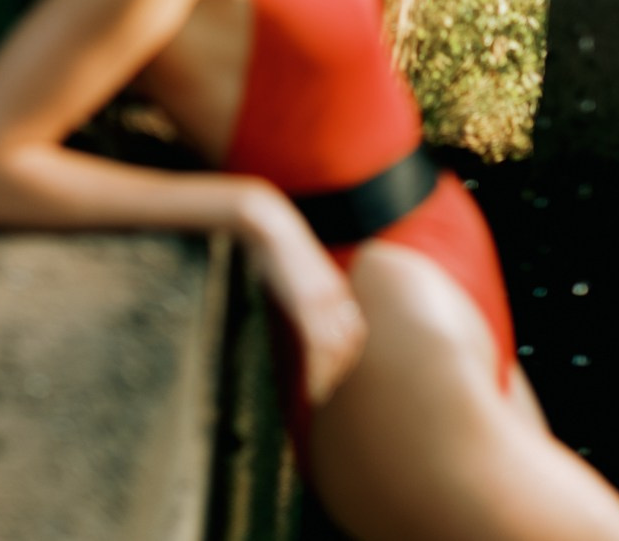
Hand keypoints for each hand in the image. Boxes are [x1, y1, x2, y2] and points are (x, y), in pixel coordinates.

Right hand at [237, 188, 367, 404]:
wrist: (264, 219)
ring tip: (317, 399)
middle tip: (325, 394)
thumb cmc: (270, 241)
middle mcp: (335, 295)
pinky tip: (310, 389)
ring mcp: (323, 300)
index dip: (347, 355)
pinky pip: (319, 347)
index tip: (332, 375)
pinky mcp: (307, 304)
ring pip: (338, 350)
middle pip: (351, 343)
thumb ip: (297, 286)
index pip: (353, 329)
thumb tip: (288, 300)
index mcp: (333, 285)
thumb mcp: (291, 267)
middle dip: (342, 371)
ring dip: (330, 377)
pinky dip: (318, 372)